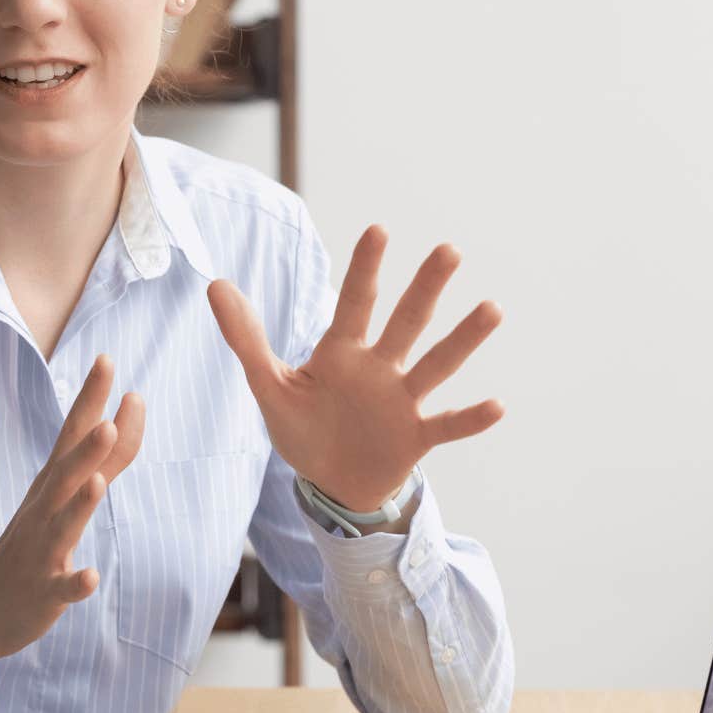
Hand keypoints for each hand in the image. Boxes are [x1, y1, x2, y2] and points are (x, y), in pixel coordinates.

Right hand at [0, 354, 143, 712]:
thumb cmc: (32, 546)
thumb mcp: (65, 498)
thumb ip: (104, 460)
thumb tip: (126, 413)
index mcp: (51, 486)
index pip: (72, 434)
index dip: (90, 399)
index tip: (107, 359)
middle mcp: (43, 511)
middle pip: (66, 472)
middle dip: (89, 444)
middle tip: (113, 410)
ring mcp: (40, 552)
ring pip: (62, 524)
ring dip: (81, 504)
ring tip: (98, 481)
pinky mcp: (42, 593)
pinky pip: (60, 588)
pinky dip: (75, 583)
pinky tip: (90, 577)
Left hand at [207, 225, 502, 512]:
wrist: (329, 482)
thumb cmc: (303, 428)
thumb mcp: (269, 385)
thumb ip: (246, 338)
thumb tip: (215, 284)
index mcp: (342, 352)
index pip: (354, 303)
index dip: (364, 269)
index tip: (379, 229)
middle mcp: (379, 368)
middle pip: (405, 321)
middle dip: (425, 287)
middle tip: (449, 250)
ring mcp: (401, 401)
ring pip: (436, 365)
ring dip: (462, 339)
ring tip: (491, 308)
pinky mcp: (415, 437)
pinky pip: (447, 425)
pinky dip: (470, 419)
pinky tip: (497, 405)